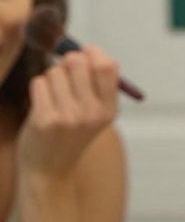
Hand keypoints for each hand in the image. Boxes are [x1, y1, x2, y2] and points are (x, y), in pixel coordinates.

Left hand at [18, 46, 119, 178]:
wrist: (50, 170)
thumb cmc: (71, 135)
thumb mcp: (95, 115)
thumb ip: (99, 86)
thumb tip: (93, 52)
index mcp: (109, 110)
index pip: (107, 66)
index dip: (94, 52)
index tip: (86, 51)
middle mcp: (92, 113)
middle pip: (78, 62)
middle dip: (68, 61)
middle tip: (65, 71)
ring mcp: (68, 117)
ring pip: (54, 72)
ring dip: (51, 78)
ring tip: (54, 97)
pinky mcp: (45, 120)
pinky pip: (39, 83)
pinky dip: (38, 89)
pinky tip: (43, 105)